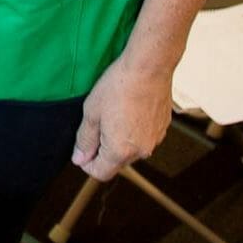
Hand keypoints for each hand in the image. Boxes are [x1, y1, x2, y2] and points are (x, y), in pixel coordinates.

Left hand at [72, 54, 172, 181]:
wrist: (148, 69)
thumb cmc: (118, 87)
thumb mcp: (91, 112)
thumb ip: (85, 140)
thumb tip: (80, 159)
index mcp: (120, 150)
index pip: (101, 173)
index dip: (87, 165)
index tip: (81, 152)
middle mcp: (141, 151)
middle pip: (117, 162)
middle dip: (103, 151)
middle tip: (95, 126)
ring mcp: (155, 140)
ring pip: (131, 150)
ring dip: (119, 140)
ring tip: (112, 114)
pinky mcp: (163, 128)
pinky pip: (144, 137)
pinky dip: (134, 130)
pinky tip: (127, 110)